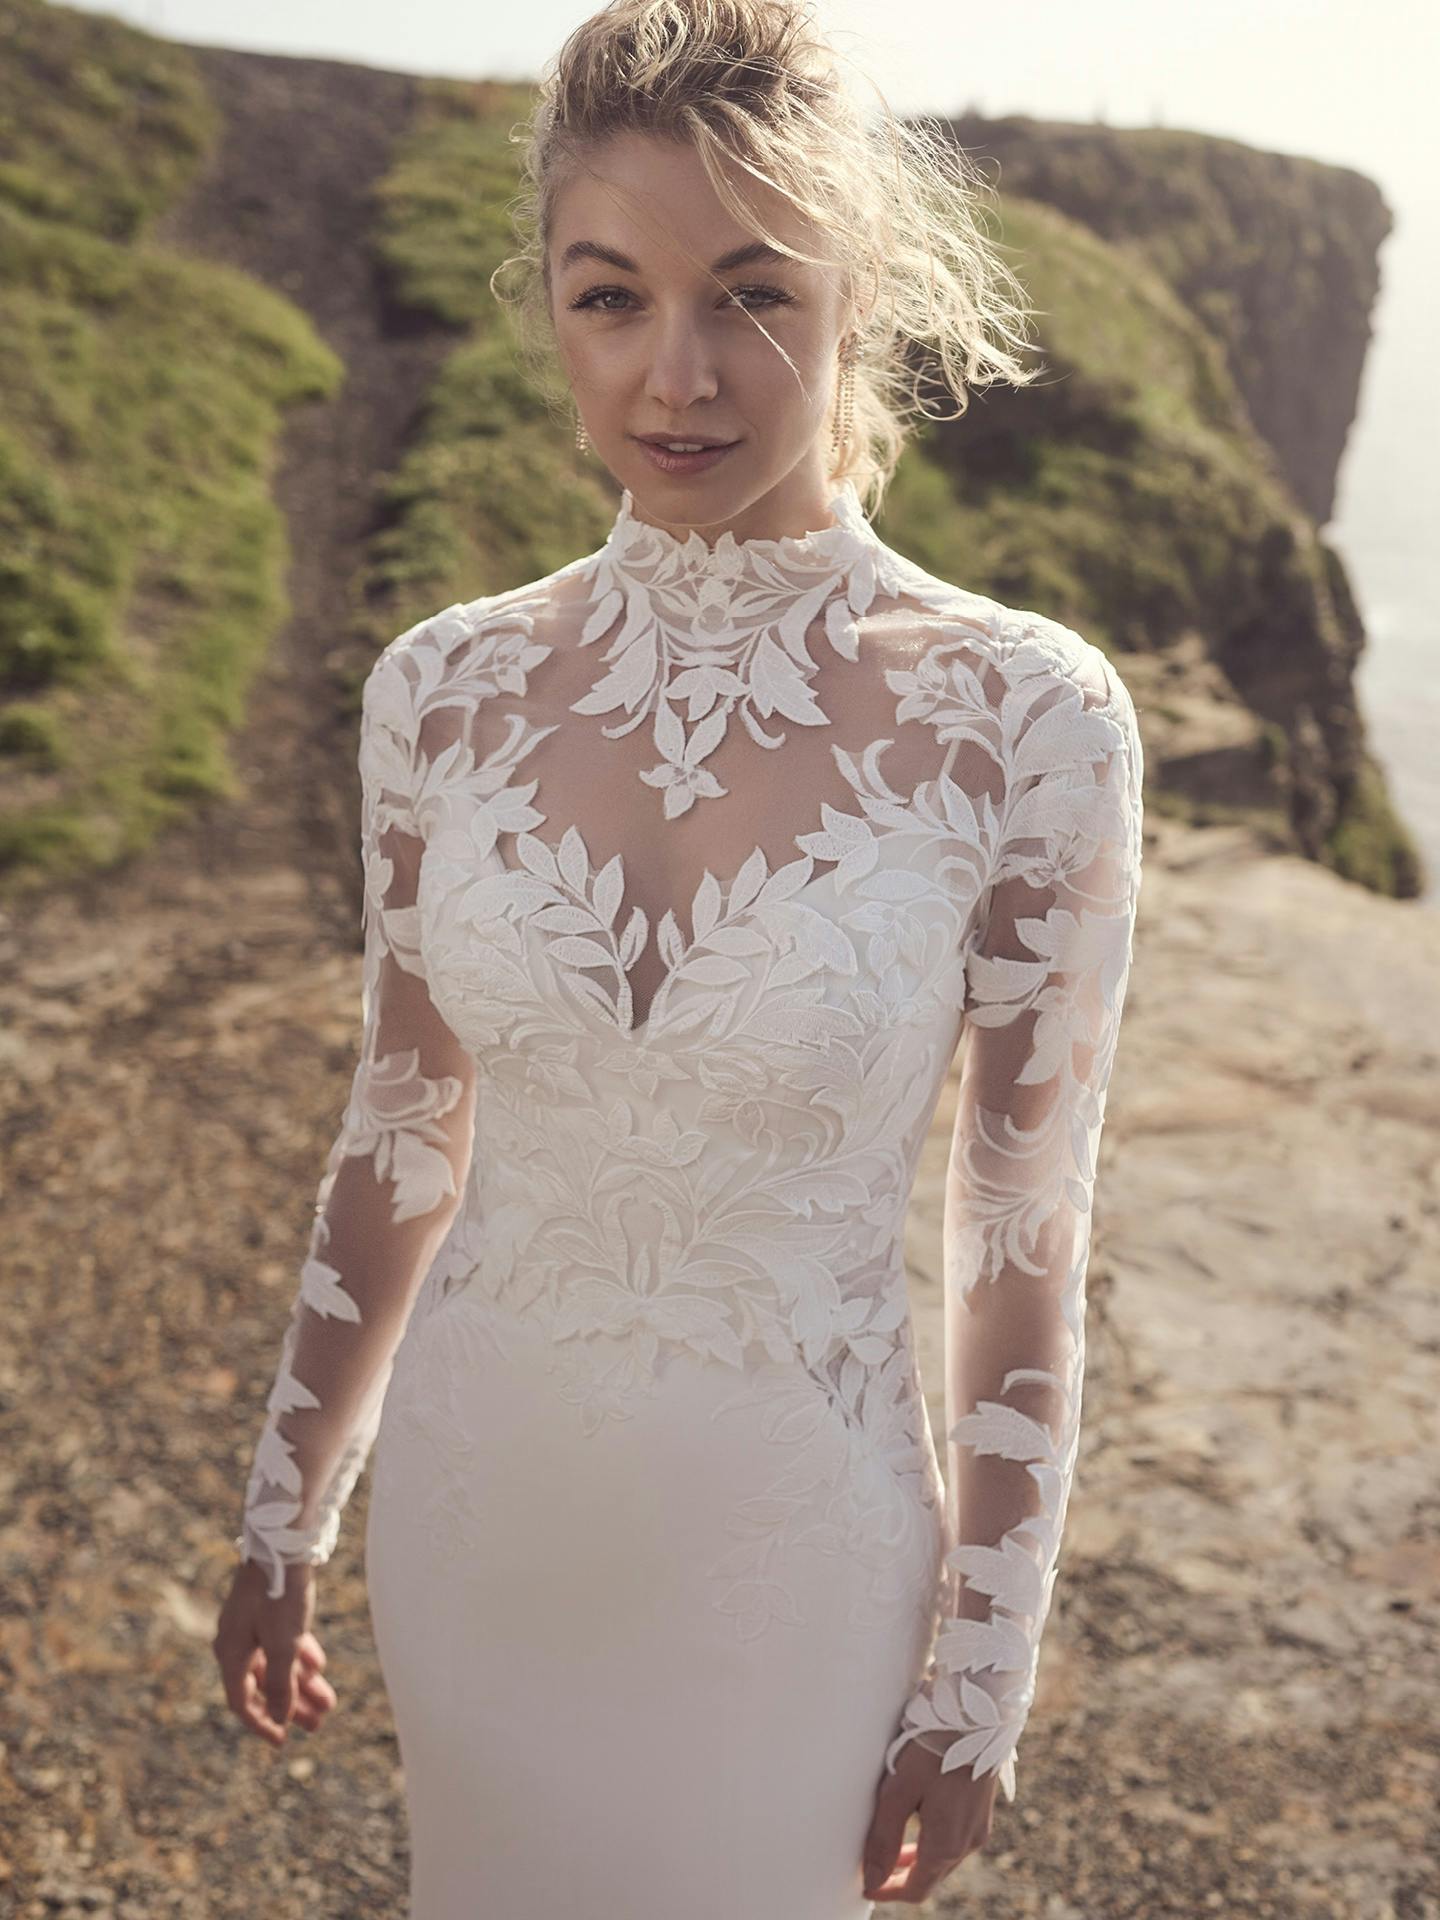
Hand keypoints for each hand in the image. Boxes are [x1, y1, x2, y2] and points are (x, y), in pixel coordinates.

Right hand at [212, 1558, 336, 1747]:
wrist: (282, 1542)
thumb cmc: (279, 1594)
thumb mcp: (284, 1643)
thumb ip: (280, 1683)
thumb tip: (279, 1717)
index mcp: (231, 1653)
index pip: (242, 1701)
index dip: (262, 1723)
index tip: (282, 1741)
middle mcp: (236, 1642)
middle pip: (263, 1685)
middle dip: (291, 1706)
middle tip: (317, 1725)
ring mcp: (251, 1624)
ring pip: (276, 1664)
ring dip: (301, 1684)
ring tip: (328, 1703)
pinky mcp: (266, 1610)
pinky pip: (281, 1642)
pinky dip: (299, 1656)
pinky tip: (318, 1667)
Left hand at [861, 1739, 997, 1904]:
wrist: (977, 1711)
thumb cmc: (934, 1746)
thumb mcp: (899, 1790)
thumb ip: (884, 1838)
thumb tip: (871, 1880)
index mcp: (946, 1844)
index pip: (916, 1889)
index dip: (889, 1891)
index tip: (866, 1887)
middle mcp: (968, 1842)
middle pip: (932, 1876)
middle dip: (902, 1878)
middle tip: (874, 1871)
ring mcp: (979, 1825)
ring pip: (945, 1858)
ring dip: (918, 1861)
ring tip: (893, 1851)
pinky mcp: (982, 1808)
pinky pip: (956, 1839)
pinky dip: (935, 1843)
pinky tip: (920, 1825)